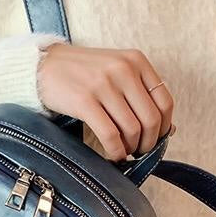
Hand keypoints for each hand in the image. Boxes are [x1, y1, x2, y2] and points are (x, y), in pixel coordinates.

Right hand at [37, 44, 173, 159]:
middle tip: (139, 151)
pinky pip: (110, 136)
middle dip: (148, 143)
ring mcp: (104, 85)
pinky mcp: (85, 101)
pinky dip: (115, 152)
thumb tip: (171, 129)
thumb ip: (141, 94)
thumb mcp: (116, 73)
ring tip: (123, 152)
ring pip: (132, 130)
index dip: (165, 127)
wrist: (44, 67)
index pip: (165, 102)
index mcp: (136, 61)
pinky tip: (112, 155)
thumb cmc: (82, 74)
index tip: (155, 139)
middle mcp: (123, 70)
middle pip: (151, 119)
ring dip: (130, 149)